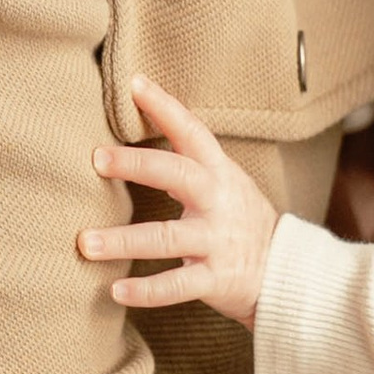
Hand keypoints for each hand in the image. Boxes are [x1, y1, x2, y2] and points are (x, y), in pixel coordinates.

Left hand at [82, 73, 278, 325]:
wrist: (287, 273)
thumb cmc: (242, 222)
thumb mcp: (224, 184)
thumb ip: (187, 165)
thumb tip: (135, 143)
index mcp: (219, 173)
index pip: (192, 131)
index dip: (165, 107)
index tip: (134, 83)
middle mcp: (219, 202)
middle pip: (177, 174)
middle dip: (137, 164)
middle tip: (97, 159)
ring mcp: (218, 241)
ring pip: (167, 237)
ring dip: (124, 241)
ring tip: (86, 243)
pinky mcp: (217, 279)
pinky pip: (178, 285)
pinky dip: (147, 290)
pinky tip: (116, 291)